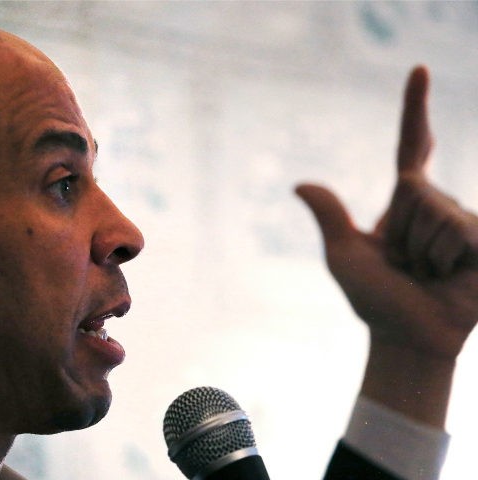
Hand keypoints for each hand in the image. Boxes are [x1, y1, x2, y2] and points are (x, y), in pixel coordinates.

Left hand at [296, 66, 477, 359]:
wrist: (408, 337)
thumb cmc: (375, 299)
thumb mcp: (345, 255)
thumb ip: (329, 217)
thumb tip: (298, 184)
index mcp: (405, 201)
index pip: (412, 146)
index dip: (414, 109)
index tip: (419, 68)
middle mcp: (437, 203)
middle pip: (413, 188)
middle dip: (400, 232)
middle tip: (405, 263)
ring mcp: (464, 220)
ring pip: (436, 213)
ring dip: (421, 251)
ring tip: (426, 272)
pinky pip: (459, 231)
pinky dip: (444, 259)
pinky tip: (451, 276)